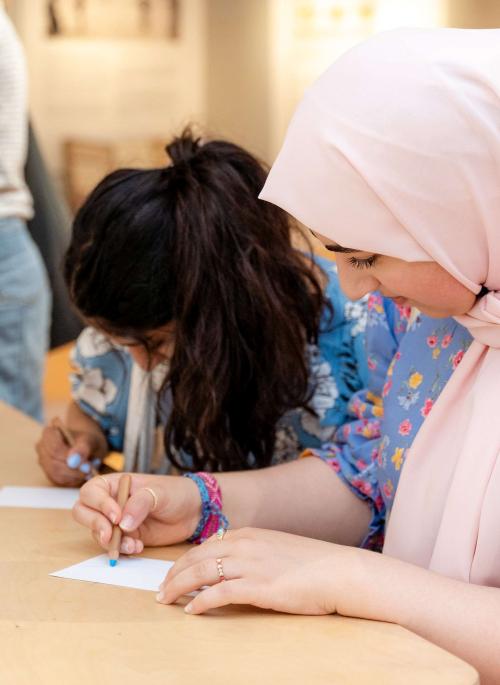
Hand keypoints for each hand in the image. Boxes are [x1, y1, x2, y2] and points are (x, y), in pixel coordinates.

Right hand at [36, 424, 101, 486]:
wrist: (88, 446)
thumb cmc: (87, 440)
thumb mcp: (90, 440)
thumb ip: (83, 448)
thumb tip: (74, 460)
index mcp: (50, 432)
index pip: (54, 449)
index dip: (69, 459)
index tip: (85, 464)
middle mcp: (42, 446)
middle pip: (53, 463)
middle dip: (73, 470)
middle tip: (89, 470)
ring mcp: (43, 460)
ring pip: (55, 474)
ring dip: (74, 476)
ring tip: (88, 472)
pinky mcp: (48, 472)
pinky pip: (58, 480)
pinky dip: (72, 480)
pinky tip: (82, 475)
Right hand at [72, 473, 201, 553]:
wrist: (193, 512)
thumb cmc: (176, 493)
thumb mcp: (160, 493)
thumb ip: (140, 503)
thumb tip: (122, 523)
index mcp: (115, 484)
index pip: (91, 492)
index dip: (98, 505)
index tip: (116, 516)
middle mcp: (111, 502)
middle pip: (83, 512)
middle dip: (94, 524)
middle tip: (109, 534)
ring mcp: (116, 521)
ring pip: (96, 532)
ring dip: (111, 541)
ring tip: (133, 544)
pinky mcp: (126, 537)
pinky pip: (113, 546)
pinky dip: (121, 549)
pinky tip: (138, 547)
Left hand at [157, 527, 358, 614]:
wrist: (338, 572)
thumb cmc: (311, 564)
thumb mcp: (276, 548)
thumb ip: (253, 552)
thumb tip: (234, 564)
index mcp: (248, 534)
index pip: (205, 546)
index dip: (185, 561)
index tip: (174, 573)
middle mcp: (245, 545)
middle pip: (197, 557)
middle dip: (174, 574)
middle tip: (161, 589)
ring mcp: (250, 565)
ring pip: (202, 573)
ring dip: (180, 587)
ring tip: (167, 600)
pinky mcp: (258, 587)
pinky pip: (219, 593)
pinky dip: (201, 601)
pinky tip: (192, 610)